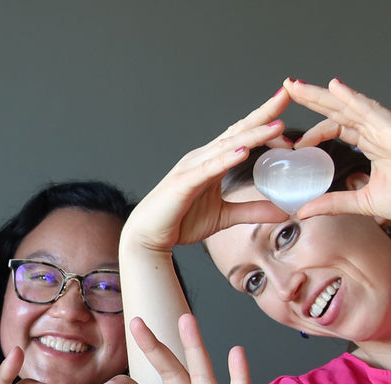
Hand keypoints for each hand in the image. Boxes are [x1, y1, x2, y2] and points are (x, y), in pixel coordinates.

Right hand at [123, 88, 290, 254]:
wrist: (147, 236)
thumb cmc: (179, 222)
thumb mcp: (224, 217)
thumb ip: (253, 211)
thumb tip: (284, 212)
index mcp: (211, 162)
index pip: (242, 135)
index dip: (264, 121)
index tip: (288, 110)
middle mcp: (202, 158)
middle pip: (237, 131)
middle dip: (262, 113)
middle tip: (288, 94)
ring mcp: (191, 168)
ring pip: (226, 147)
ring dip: (252, 135)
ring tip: (276, 125)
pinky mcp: (183, 183)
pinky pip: (207, 169)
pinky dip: (225, 160)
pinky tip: (244, 152)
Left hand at [285, 77, 390, 220]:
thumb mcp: (364, 202)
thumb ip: (334, 204)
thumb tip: (303, 212)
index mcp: (371, 142)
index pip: (337, 128)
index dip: (314, 131)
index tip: (293, 142)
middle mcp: (376, 129)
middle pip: (337, 110)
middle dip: (311, 98)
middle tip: (287, 88)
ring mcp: (385, 126)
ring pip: (347, 105)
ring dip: (321, 94)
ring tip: (296, 85)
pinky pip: (370, 108)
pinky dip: (351, 97)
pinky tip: (333, 87)